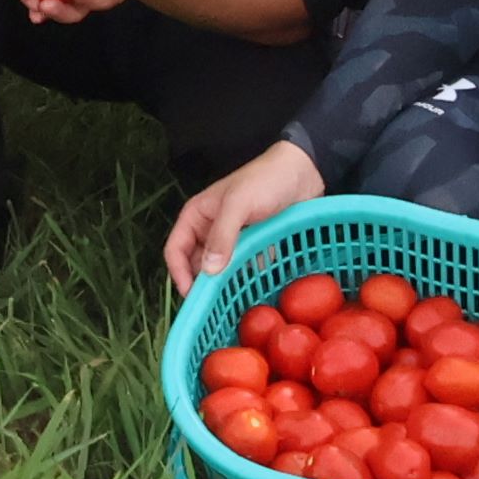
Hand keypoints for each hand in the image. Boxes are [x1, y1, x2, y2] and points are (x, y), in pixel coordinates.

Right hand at [161, 136, 326, 294]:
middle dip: (202, 284)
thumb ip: (222, 236)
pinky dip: (246, 277)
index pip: (175, 250)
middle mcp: (210, 228)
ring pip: (219, 267)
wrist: (303, 171)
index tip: (193, 298)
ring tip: (233, 303)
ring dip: (224, 282)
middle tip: (214, 307)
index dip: (179, 274)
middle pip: (195, 263)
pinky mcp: (253, 244)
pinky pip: (243, 265)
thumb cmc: (265, 181)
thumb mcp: (239, 205)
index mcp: (196, 215)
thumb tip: (208, 272)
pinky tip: (254, 290)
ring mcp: (232, 237)